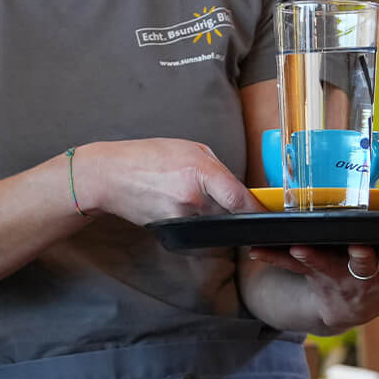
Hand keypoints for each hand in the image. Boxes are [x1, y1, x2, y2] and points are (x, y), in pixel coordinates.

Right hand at [76, 139, 262, 225]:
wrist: (108, 177)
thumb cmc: (145, 157)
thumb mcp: (187, 148)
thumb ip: (215, 168)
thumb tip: (235, 187)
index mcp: (199, 171)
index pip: (240, 199)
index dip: (258, 210)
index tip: (270, 214)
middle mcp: (193, 199)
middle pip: (229, 213)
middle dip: (231, 207)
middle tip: (216, 193)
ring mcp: (181, 218)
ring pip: (213, 222)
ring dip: (210, 212)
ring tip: (186, 192)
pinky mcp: (171, 230)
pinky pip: (195, 227)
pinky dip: (193, 217)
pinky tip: (175, 202)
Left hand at [246, 243, 378, 330]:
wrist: (342, 310)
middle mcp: (366, 277)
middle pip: (367, 267)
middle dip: (365, 259)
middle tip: (361, 250)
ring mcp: (336, 278)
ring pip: (325, 266)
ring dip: (312, 257)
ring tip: (300, 247)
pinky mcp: (308, 275)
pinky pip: (287, 264)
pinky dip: (272, 255)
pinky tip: (256, 248)